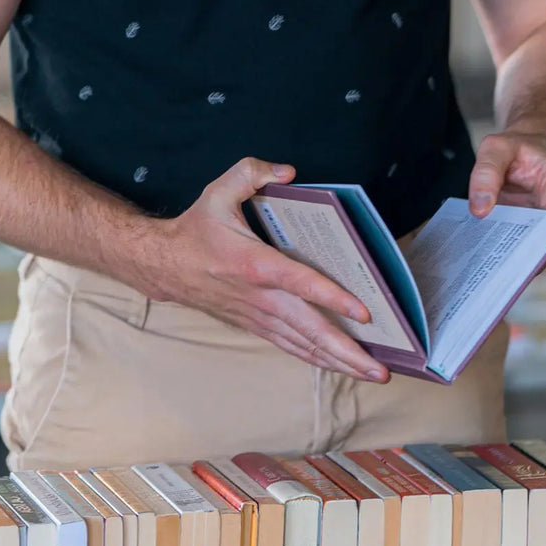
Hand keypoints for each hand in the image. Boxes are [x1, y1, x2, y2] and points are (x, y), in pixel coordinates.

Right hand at [139, 157, 389, 382]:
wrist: (164, 266)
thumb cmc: (197, 229)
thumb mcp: (219, 191)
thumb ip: (251, 173)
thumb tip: (288, 172)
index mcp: (254, 263)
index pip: (300, 282)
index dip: (332, 297)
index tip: (363, 312)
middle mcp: (260, 297)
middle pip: (309, 329)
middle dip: (347, 351)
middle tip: (382, 368)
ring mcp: (258, 316)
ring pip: (303, 345)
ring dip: (339, 362)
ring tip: (373, 373)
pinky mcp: (256, 325)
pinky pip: (291, 346)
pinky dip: (317, 359)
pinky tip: (340, 366)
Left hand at [467, 131, 545, 261]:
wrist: (528, 148)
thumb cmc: (514, 148)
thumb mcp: (494, 148)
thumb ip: (485, 174)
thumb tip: (480, 210)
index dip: (537, 235)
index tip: (514, 251)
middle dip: (529, 253)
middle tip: (500, 269)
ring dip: (526, 258)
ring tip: (497, 270)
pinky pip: (540, 246)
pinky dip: (522, 255)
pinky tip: (500, 262)